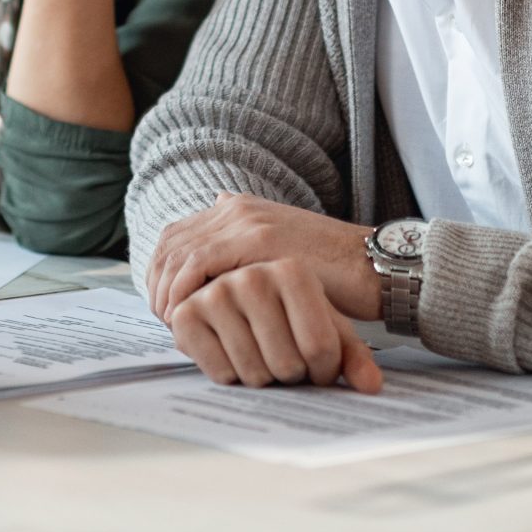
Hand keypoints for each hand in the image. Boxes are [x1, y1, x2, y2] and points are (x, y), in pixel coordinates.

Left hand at [145, 193, 380, 321]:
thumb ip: (246, 251)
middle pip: (171, 243)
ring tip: (172, 322)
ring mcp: (245, 220)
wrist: (372, 267)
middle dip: (158, 282)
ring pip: (180, 254)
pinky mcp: (256, 240)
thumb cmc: (330, 274)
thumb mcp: (278, 256)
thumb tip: (212, 257)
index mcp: (237, 208)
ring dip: (168, 290)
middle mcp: (235, 208)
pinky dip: (185, 290)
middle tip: (162, 318)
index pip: (177, 236)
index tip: (162, 305)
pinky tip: (186, 315)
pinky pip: (200, 264)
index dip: (161, 271)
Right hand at [169, 260, 383, 391]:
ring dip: (261, 379)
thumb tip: (371, 385)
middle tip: (286, 361)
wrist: (247, 299)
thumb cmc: (294, 316)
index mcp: (291, 271)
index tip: (318, 364)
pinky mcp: (185, 313)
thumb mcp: (330, 329)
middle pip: (287, 364)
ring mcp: (215, 291)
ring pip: (254, 372)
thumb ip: (355, 357)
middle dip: (291, 376)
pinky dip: (231, 377)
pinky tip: (233, 355)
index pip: (321, 349)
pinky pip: (220, 372)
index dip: (324, 371)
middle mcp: (251, 274)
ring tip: (261, 356)